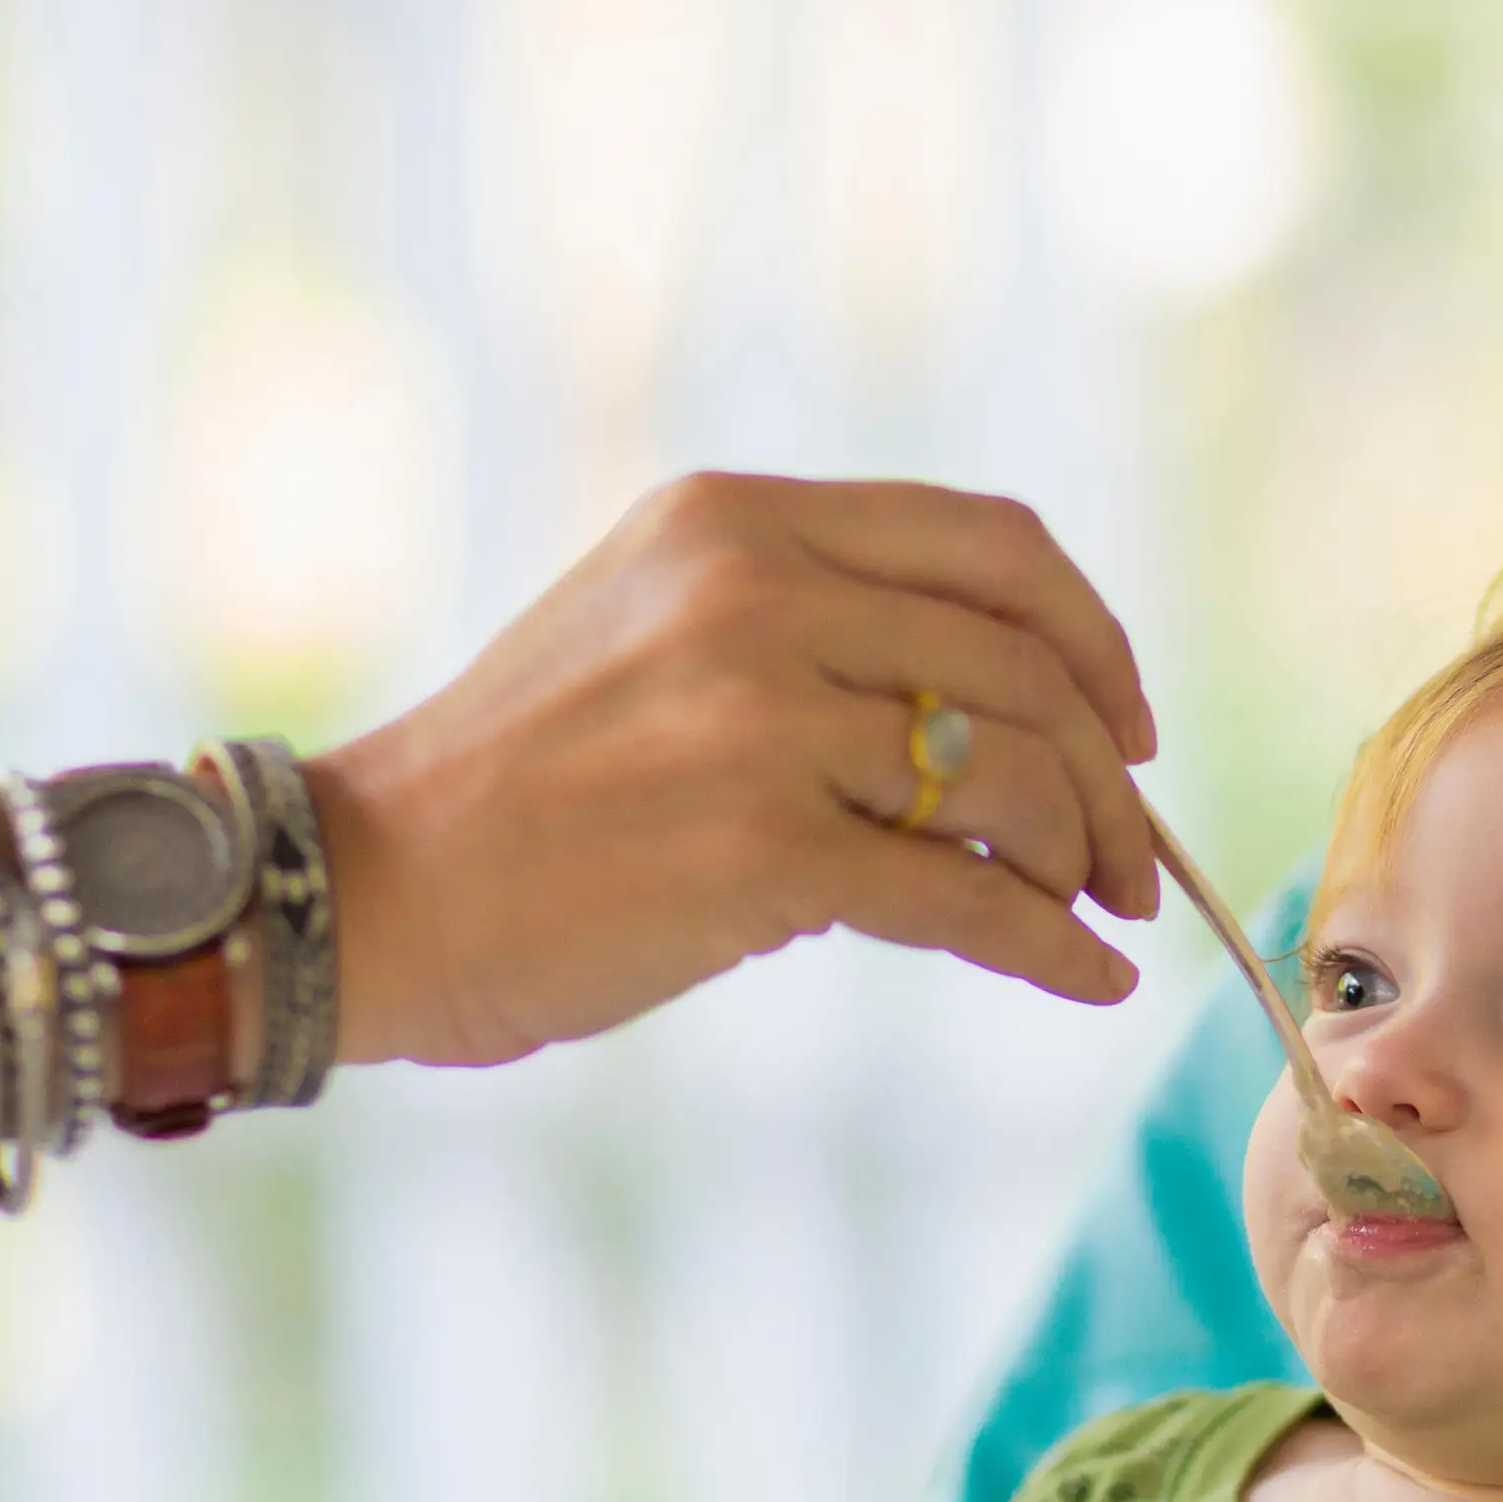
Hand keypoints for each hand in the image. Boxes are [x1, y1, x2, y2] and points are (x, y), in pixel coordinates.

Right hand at [311, 474, 1166, 1070]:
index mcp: (738, 520)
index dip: (1091, 633)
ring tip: (1091, 917)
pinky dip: (1049, 947)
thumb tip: (1016, 716)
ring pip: (1010, 770)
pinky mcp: (763, 849)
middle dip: (1109, 771)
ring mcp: (759, 716)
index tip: (1125, 721)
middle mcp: (755, 592)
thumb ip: (813, 630)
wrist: (374, 893)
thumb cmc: (522, 792)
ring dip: (1084, 857)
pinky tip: (1084, 981)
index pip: (990, 541)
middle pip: (1025, 661)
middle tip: (1128, 859)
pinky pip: (966, 895)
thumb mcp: (657, 633)